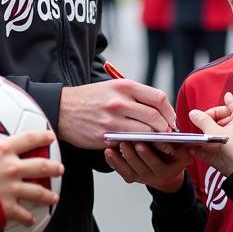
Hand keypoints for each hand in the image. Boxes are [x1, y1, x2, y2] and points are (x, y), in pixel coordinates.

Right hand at [0, 120, 61, 224]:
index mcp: (1, 150)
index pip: (28, 139)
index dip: (41, 137)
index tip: (50, 137)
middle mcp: (11, 169)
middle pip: (40, 166)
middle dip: (53, 168)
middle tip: (60, 169)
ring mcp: (12, 189)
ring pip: (38, 192)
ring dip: (48, 195)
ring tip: (54, 198)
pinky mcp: (8, 209)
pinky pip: (24, 214)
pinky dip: (29, 218)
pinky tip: (31, 221)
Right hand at [58, 79, 174, 148]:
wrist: (62, 109)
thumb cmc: (89, 98)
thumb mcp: (112, 87)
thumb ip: (135, 95)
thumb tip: (159, 109)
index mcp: (124, 86)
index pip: (158, 98)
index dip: (169, 111)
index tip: (170, 119)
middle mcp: (119, 101)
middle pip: (155, 117)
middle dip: (165, 128)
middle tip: (166, 133)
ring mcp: (112, 120)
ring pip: (145, 132)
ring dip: (154, 139)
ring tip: (155, 141)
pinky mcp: (105, 135)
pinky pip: (129, 142)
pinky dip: (137, 144)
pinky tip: (137, 144)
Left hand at [103, 140, 190, 192]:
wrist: (168, 177)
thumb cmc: (175, 159)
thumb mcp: (184, 155)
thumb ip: (186, 147)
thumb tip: (187, 140)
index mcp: (168, 171)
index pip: (158, 164)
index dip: (150, 154)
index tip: (144, 142)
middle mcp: (154, 177)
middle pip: (141, 165)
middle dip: (134, 152)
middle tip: (127, 140)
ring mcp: (142, 177)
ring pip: (130, 168)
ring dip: (122, 155)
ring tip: (117, 143)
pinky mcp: (132, 177)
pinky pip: (121, 171)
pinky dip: (113, 161)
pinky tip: (109, 152)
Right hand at [188, 92, 232, 174]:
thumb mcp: (216, 131)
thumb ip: (203, 121)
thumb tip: (193, 113)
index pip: (230, 103)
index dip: (224, 100)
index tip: (219, 99)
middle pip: (217, 118)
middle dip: (206, 121)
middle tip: (198, 123)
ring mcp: (228, 138)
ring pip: (212, 132)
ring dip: (203, 134)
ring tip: (194, 135)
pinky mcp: (223, 150)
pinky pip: (209, 145)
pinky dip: (201, 146)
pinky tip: (193, 147)